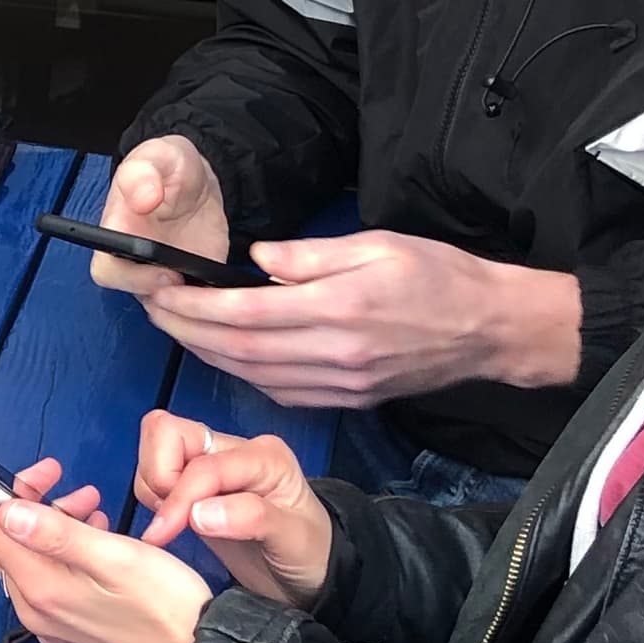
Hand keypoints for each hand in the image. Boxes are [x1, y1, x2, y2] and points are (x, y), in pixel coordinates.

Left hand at [0, 452, 212, 642]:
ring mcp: (51, 622)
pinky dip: (63, 546)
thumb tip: (6, 511)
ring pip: (30, 556)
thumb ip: (58, 534)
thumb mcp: (116, 557)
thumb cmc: (169, 605)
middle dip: (23, 499)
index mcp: (40, 588)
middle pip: (5, 541)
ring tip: (90, 502)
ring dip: (50, 520)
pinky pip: (49, 576)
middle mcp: (34, 609)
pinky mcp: (70, 628)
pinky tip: (95, 532)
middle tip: (57, 473)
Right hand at [88, 136, 233, 299]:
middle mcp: (133, 263)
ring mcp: (160, 279)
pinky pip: (192, 314)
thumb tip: (143, 198)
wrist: (198, 182)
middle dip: (170, 303)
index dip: (134, 280)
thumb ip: (145, 172)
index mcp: (117, 233)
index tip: (167, 273)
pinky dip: (210, 314)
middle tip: (199, 287)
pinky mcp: (188, 288)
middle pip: (139, 299)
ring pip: (167, 314)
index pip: (108, 272)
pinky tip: (233, 300)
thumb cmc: (170, 167)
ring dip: (192, 313)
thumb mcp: (159, 156)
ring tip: (221, 296)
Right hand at [127, 410, 334, 611]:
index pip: (202, 466)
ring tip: (175, 524)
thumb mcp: (293, 539)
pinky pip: (154, 473)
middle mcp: (233, 450)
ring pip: (155, 449)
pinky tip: (175, 522)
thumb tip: (198, 513)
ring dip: (154, 488)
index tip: (162, 536)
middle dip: (158, 476)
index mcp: (262, 456)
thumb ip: (251, 519)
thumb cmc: (308, 554)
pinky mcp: (194, 481)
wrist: (309, 573)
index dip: (178, 498)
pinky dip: (153, 496)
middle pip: (167, 431)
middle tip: (172, 520)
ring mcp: (211, 462)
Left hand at [141, 230, 581, 406]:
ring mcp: (342, 383)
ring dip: (207, 354)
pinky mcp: (349, 398)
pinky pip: (281, 391)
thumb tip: (255, 259)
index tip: (161, 289)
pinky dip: (242, 374)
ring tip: (176, 328)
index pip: (247, 311)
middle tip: (153, 309)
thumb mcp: (378, 243)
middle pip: (239, 349)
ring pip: (254, 375)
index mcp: (341, 307)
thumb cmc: (439, 274)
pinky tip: (223, 354)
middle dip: (186, 331)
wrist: (490, 328)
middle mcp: (336, 352)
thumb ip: (311, 254)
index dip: (195, 306)